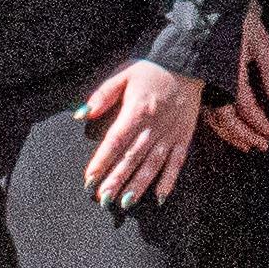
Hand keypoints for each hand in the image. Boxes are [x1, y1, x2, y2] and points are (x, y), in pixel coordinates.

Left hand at [79, 56, 207, 207]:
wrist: (187, 65)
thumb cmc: (151, 70)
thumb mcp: (123, 73)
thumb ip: (102, 95)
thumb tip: (81, 115)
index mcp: (137, 110)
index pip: (115, 140)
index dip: (102, 161)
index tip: (89, 178)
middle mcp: (154, 125)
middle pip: (132, 157)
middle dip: (116, 179)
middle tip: (103, 198)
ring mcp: (171, 133)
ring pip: (153, 164)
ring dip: (139, 185)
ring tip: (125, 202)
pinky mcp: (184, 138)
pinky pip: (177, 162)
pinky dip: (169, 180)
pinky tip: (160, 197)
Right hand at [206, 0, 268, 153]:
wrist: (215, 3)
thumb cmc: (242, 21)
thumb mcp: (262, 43)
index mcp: (230, 72)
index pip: (246, 109)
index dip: (261, 126)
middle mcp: (213, 81)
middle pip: (228, 119)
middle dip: (246, 136)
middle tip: (263, 145)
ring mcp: (203, 82)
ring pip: (214, 118)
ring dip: (231, 134)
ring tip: (247, 144)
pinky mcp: (199, 81)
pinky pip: (207, 109)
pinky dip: (219, 123)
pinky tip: (229, 128)